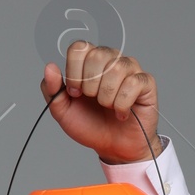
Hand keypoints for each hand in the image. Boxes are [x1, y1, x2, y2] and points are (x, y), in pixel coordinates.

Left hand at [40, 40, 161, 163]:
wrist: (112, 147)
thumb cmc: (90, 125)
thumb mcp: (63, 111)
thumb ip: (52, 90)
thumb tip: (50, 67)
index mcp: (89, 61)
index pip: (79, 48)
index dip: (73, 72)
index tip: (75, 93)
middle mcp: (110, 59)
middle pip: (97, 55)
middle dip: (90, 86)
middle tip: (93, 101)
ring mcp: (130, 69)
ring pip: (116, 69)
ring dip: (106, 96)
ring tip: (108, 107)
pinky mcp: (145, 82)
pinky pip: (133, 84)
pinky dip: (122, 104)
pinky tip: (121, 113)